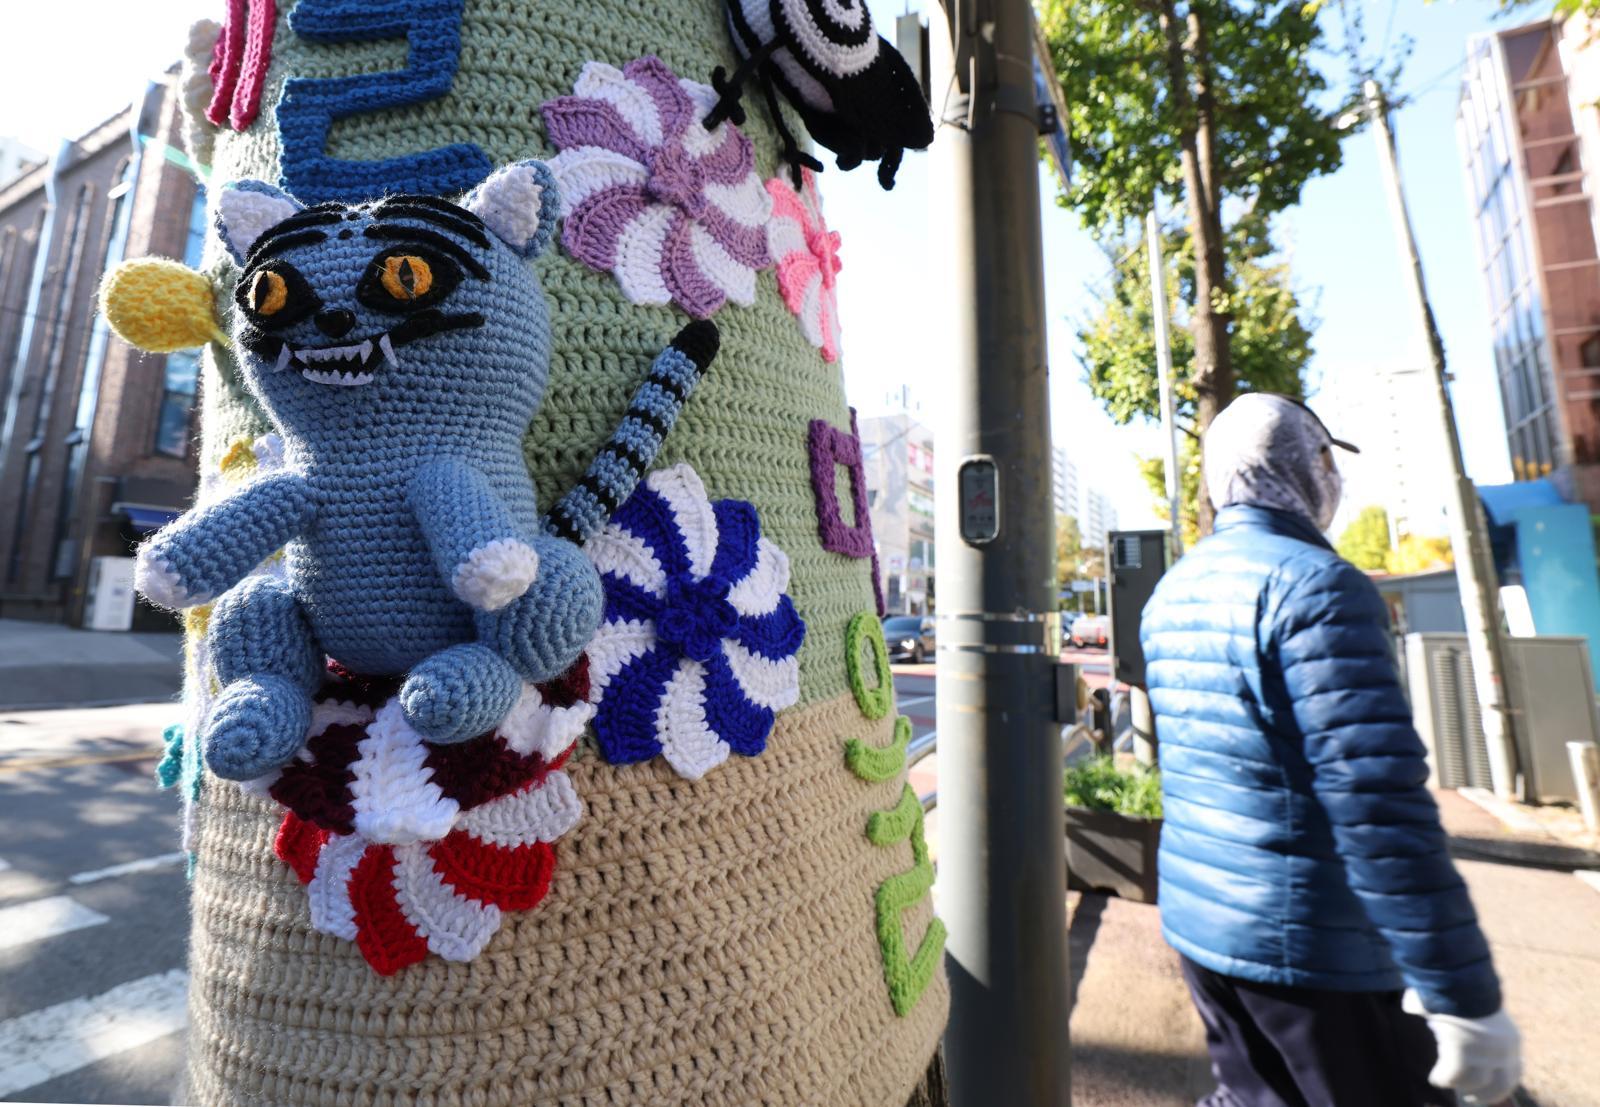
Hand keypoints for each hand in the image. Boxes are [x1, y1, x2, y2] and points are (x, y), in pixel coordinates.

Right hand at [1403, 989, 1521, 1104]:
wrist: (1458, 978)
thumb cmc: (1466, 986)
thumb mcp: (1481, 1008)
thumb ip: (1477, 1023)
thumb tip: (1466, 1025)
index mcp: (1511, 1040)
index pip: (1514, 1073)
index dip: (1502, 1084)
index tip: (1492, 1088)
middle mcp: (1502, 1052)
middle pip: (1498, 1086)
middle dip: (1484, 1095)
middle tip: (1470, 1097)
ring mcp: (1482, 1055)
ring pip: (1473, 1083)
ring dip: (1459, 1084)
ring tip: (1446, 1082)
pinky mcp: (1461, 1054)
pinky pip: (1450, 1076)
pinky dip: (1442, 1078)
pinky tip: (1435, 1077)